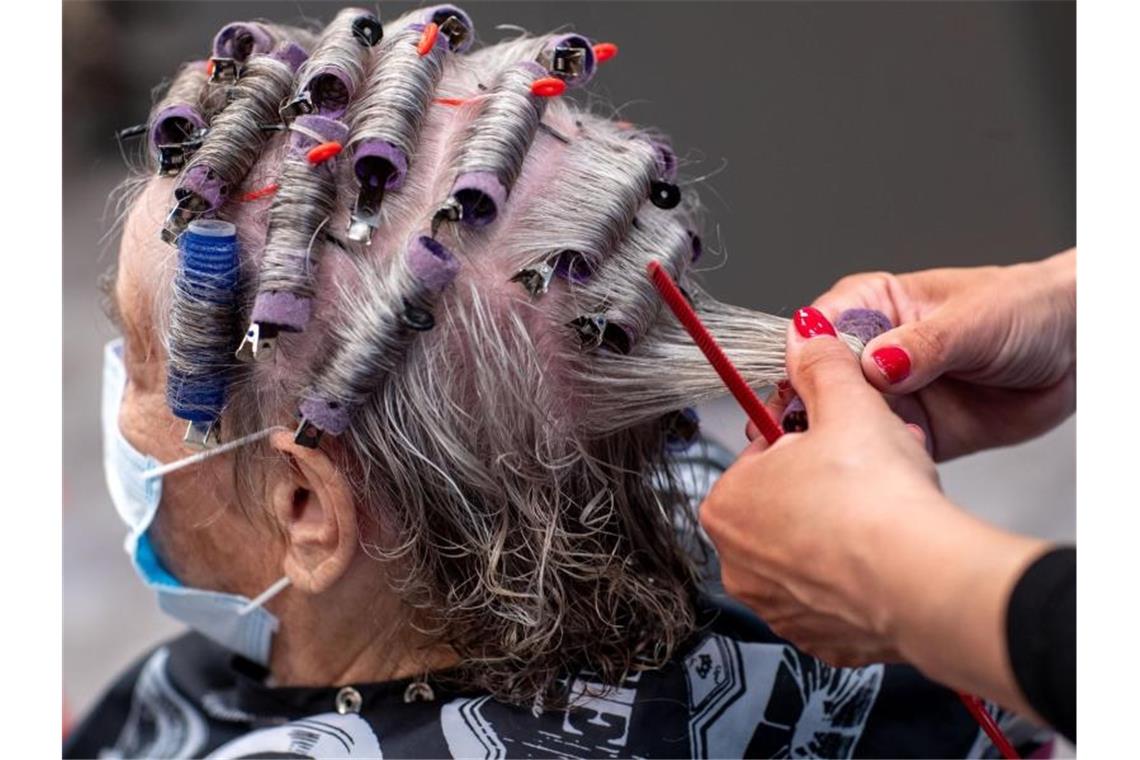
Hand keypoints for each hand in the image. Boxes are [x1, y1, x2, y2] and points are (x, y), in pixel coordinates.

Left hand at [702, 308, 1048, 714]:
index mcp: (727, 503)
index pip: (761, 457)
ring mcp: (777, 607)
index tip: (839, 439)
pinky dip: (861, 581)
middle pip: (786, 505)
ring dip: (844, 531)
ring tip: (887, 513)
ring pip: (812, 553)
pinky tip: (891, 559)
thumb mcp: (848, 405)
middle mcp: (738, 563)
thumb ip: (821, 366)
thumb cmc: (876, 500)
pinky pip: (838, 600)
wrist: (923, 582)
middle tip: (869, 474)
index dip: (809, 440)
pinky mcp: (819, 641)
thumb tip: (806, 337)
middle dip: (828, 485)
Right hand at [809, 249, 1075, 459]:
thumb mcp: (974, 319)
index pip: (818, 329)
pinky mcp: (912, 430)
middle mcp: (872, 350)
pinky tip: (895, 459)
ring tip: (864, 445)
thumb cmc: (1026, 308)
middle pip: (818, 381)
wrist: (1079, 349)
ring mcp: (890, 394)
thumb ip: (922, 345)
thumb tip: (877, 365)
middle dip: (813, 405)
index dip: (805, 357)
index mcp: (874, 305)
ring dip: (846, 437)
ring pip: (844, 419)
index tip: (805, 383)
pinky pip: (881, 450)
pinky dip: (884, 460)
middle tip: (818, 426)